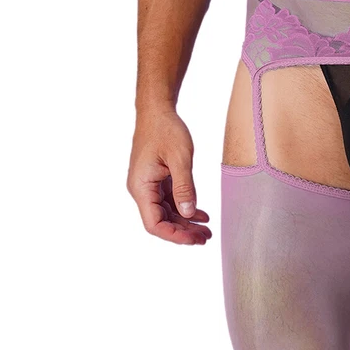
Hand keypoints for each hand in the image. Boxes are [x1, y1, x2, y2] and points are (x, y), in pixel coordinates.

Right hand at [127, 105, 211, 244]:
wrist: (157, 110)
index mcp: (142, 188)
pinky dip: (186, 209)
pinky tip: (202, 216)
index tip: (194, 239)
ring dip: (187, 223)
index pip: (154, 224)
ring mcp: (149, 187)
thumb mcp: (179, 159)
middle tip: (206, 237)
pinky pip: (171, 202)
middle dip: (184, 232)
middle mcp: (142, 190)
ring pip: (168, 214)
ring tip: (207, 231)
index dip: (174, 236)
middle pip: (162, 222)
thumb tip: (188, 213)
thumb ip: (184, 188)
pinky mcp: (158, 182)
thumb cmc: (165, 129)